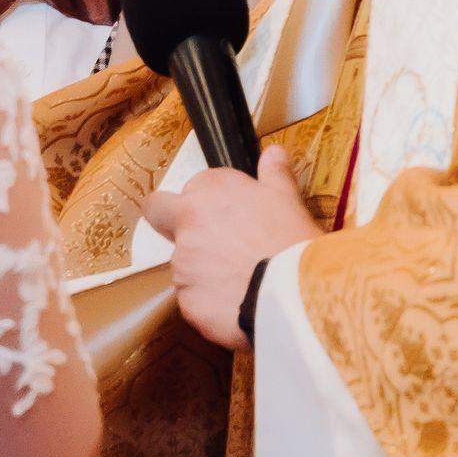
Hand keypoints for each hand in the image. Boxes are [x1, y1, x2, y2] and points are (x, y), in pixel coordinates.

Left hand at [142, 146, 321, 348]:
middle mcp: (187, 223)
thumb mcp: (289, 201)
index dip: (204, 203)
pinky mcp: (185, 300)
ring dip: (202, 271)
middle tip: (210, 245)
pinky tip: (236, 303)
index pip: (188, 190)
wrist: (293, 294)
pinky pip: (192, 299)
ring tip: (239, 281)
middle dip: (173, 226)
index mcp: (209, 192)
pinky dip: (209, 302)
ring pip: (182, 265)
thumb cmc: (292, 244)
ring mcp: (182, 263)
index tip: (224, 216)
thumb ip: (274, 174)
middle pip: (164, 219)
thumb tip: (273, 153)